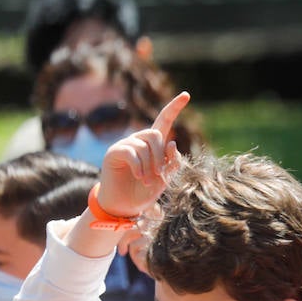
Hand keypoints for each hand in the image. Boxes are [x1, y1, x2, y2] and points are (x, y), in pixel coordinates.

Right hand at [95, 91, 189, 235]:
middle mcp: (139, 140)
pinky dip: (139, 167)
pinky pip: (132, 152)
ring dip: (150, 166)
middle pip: (156, 134)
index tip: (187, 95)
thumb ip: (172, 162)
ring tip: (147, 181)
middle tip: (158, 175)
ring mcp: (125, 144)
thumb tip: (172, 143)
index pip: (164, 121)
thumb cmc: (144, 192)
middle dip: (160, 157)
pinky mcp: (114, 152)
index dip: (174, 108)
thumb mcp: (164, 179)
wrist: (124, 206)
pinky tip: (139, 177)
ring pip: (145, 145)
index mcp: (153, 145)